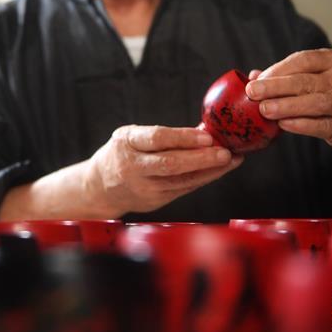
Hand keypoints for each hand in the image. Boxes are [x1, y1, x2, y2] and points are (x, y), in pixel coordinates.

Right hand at [85, 125, 242, 215]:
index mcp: (127, 143)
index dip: (183, 138)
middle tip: (226, 152)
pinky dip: (203, 179)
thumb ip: (161, 135)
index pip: (157, 139)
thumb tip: (203, 130)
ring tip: (231, 160)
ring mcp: (144, 187)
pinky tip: (218, 170)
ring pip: (182, 180)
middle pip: (171, 163)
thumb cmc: (122, 153)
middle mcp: (134, 167)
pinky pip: (184, 189)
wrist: (100, 187)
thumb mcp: (131, 136)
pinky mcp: (155, 201)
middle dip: (202, 159)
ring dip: (210, 171)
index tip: (207, 137)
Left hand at [244, 48, 331, 150]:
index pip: (302, 60)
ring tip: (263, 109)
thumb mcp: (318, 76)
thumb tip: (253, 76)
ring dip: (286, 106)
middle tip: (253, 92)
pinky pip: (320, 125)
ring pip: (313, 103)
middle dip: (275, 87)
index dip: (277, 70)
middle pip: (304, 82)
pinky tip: (282, 124)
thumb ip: (287, 75)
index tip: (256, 80)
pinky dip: (300, 124)